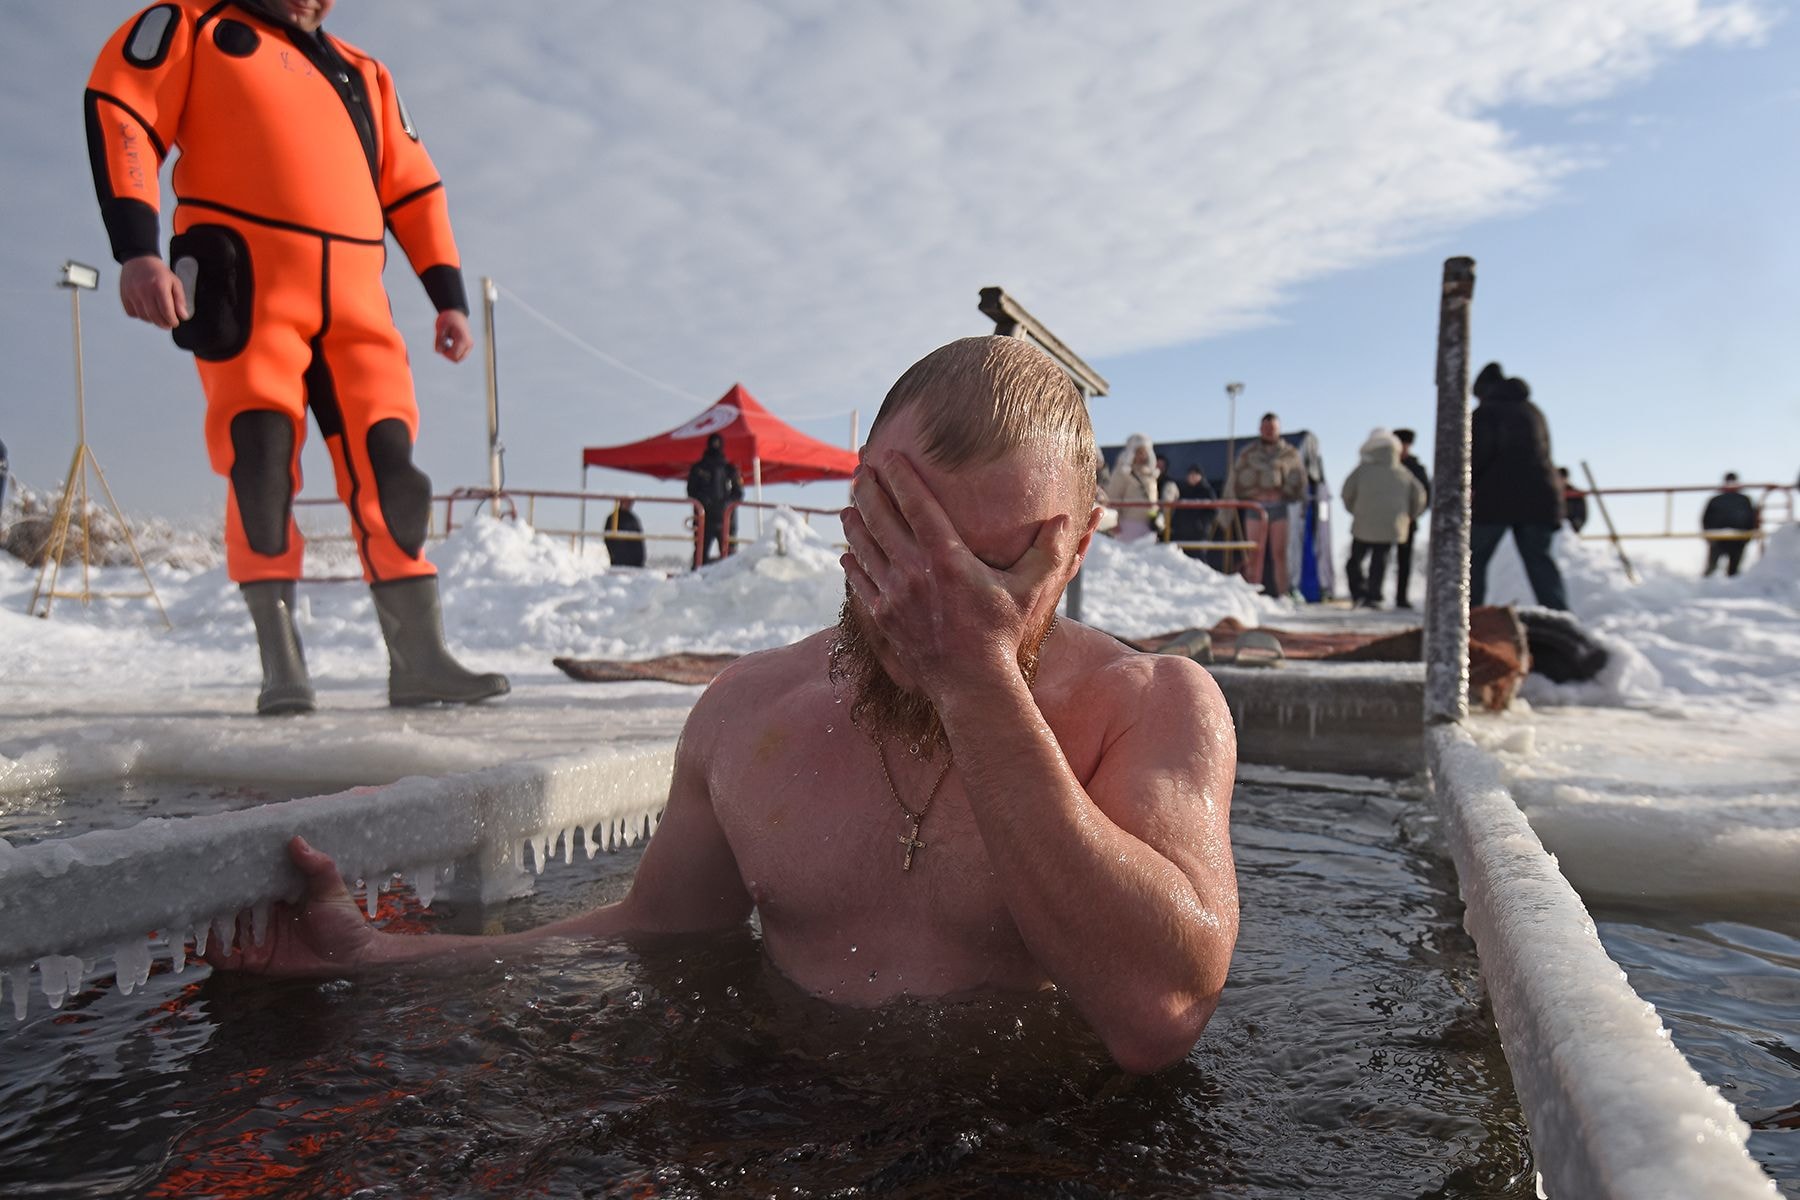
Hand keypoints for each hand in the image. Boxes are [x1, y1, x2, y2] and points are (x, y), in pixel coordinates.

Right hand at [118, 256, 187, 329]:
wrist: (139, 259)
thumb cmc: (157, 271)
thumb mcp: (175, 282)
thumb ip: (179, 300)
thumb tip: (183, 316)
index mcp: (159, 286)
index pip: (166, 311)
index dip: (172, 320)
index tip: (175, 322)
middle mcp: (144, 290)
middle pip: (154, 316)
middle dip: (163, 324)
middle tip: (168, 324)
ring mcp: (132, 294)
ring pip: (143, 316)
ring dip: (152, 320)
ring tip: (158, 316)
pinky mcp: (124, 296)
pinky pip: (132, 313)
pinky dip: (140, 315)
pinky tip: (146, 310)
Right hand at [204, 836, 377, 977]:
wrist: (353, 957)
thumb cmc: (344, 920)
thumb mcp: (331, 889)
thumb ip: (316, 866)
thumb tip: (296, 839)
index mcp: (276, 893)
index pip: (249, 881)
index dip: (232, 874)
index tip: (214, 862)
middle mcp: (262, 914)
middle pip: (229, 905)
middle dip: (212, 899)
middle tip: (194, 890)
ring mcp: (257, 937)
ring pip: (223, 930)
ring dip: (207, 925)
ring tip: (190, 916)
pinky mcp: (256, 960)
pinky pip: (227, 958)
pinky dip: (213, 953)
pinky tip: (203, 946)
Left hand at [434, 309, 473, 361]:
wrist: (455, 312)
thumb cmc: (447, 318)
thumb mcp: (440, 327)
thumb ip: (439, 340)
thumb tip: (438, 351)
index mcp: (463, 339)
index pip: (454, 356)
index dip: (444, 354)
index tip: (440, 345)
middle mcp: (469, 344)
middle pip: (457, 360)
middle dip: (447, 355)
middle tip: (442, 344)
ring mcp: (470, 345)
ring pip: (459, 358)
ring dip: (450, 354)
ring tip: (445, 343)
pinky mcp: (468, 345)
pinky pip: (460, 355)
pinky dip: (453, 352)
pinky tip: (449, 344)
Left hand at [840, 453, 1070, 700]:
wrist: (972, 683)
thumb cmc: (1003, 633)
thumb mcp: (1031, 590)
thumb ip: (1050, 552)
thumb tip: (1069, 517)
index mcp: (947, 557)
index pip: (916, 505)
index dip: (900, 477)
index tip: (889, 457)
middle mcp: (914, 571)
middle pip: (880, 519)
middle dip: (868, 492)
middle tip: (861, 474)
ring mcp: (894, 594)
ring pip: (864, 548)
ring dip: (854, 524)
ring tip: (848, 508)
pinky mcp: (884, 617)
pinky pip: (860, 582)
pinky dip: (851, 564)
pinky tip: (846, 553)